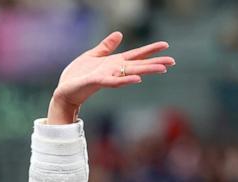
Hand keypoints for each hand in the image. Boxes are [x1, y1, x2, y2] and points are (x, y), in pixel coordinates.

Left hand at [47, 31, 174, 123]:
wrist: (64, 91)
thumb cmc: (77, 75)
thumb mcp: (92, 55)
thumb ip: (106, 46)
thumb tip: (119, 34)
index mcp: (114, 63)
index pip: (136, 55)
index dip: (150, 50)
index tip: (165, 45)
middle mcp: (114, 70)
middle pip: (138, 65)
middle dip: (155, 63)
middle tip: (173, 62)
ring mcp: (108, 76)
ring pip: (130, 73)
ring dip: (146, 70)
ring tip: (162, 69)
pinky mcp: (98, 82)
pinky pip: (114, 81)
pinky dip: (125, 80)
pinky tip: (137, 79)